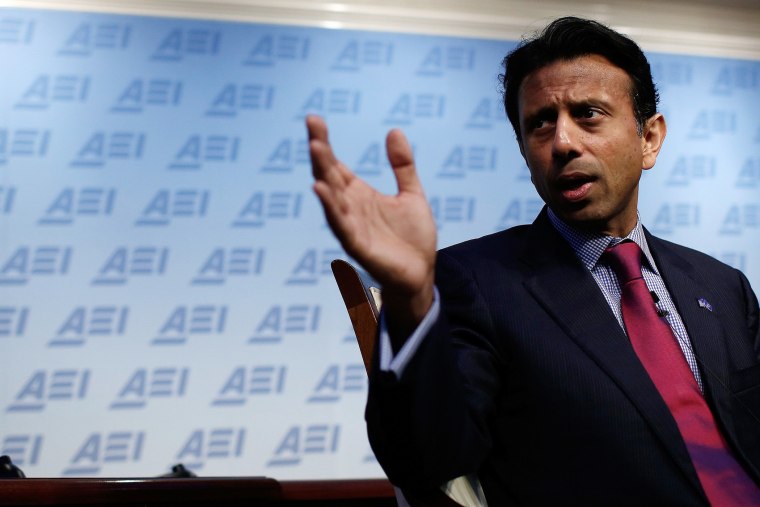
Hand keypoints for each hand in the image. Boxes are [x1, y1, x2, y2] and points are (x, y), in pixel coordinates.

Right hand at [307, 115, 435, 333]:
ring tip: (315, 148)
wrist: (422, 272)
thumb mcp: (411, 193)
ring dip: (321, 173)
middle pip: (329, 175)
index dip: (324, 142)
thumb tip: (394, 131)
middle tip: (312, 125)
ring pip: (331, 196)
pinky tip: (320, 189)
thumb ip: (402, 165)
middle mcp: (350, 207)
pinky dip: (329, 207)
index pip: (335, 164)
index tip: (313, 118)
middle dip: (320, 151)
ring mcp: (352, 226)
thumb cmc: (412, 238)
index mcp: (359, 194)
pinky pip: (340, 225)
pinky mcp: (358, 245)